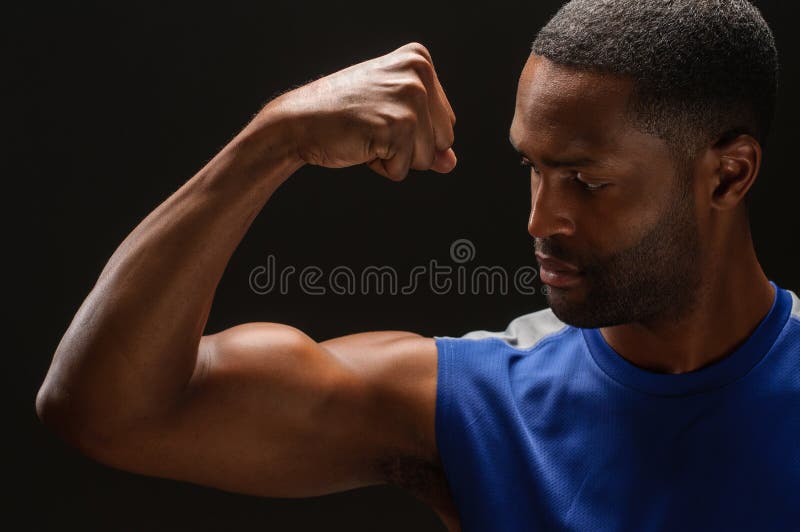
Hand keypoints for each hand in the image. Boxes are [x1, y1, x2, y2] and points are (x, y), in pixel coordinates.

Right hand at [265, 42, 456, 180]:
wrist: (299, 120)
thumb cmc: (341, 114)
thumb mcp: (391, 113)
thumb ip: (427, 136)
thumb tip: (450, 163)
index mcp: (419, 61)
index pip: (446, 122)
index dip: (414, 133)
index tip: (381, 114)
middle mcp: (418, 75)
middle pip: (443, 140)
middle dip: (410, 147)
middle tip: (373, 126)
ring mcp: (409, 99)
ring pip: (426, 159)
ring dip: (394, 158)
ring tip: (367, 133)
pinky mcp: (398, 126)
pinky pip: (403, 170)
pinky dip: (381, 167)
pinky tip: (361, 143)